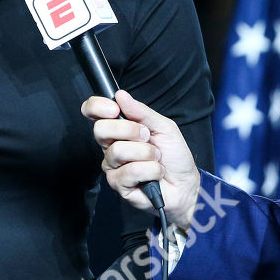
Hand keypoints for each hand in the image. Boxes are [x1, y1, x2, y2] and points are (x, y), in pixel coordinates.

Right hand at [84, 89, 200, 228]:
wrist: (186, 184)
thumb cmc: (174, 156)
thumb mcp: (164, 127)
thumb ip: (142, 112)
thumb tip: (121, 95)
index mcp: (119, 128)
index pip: (93, 112)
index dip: (97, 107)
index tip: (114, 108)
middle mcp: (111, 146)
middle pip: (100, 130)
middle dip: (129, 130)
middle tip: (146, 136)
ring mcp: (112, 166)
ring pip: (118, 151)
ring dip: (146, 153)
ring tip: (155, 158)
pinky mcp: (118, 184)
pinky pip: (130, 171)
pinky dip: (150, 170)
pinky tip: (155, 174)